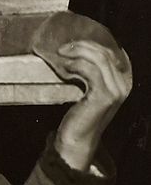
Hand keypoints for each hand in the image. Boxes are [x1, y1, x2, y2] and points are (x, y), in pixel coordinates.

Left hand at [53, 39, 131, 170]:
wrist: (76, 140)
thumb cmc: (79, 115)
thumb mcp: (89, 90)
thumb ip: (93, 73)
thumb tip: (79, 50)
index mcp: (124, 80)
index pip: (112, 52)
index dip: (93, 44)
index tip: (74, 44)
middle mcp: (124, 84)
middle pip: (105, 52)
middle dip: (83, 46)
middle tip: (62, 48)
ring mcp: (116, 90)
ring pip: (98, 59)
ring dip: (77, 53)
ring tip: (61, 55)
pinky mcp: (104, 96)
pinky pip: (89, 71)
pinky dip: (75, 65)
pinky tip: (64, 68)